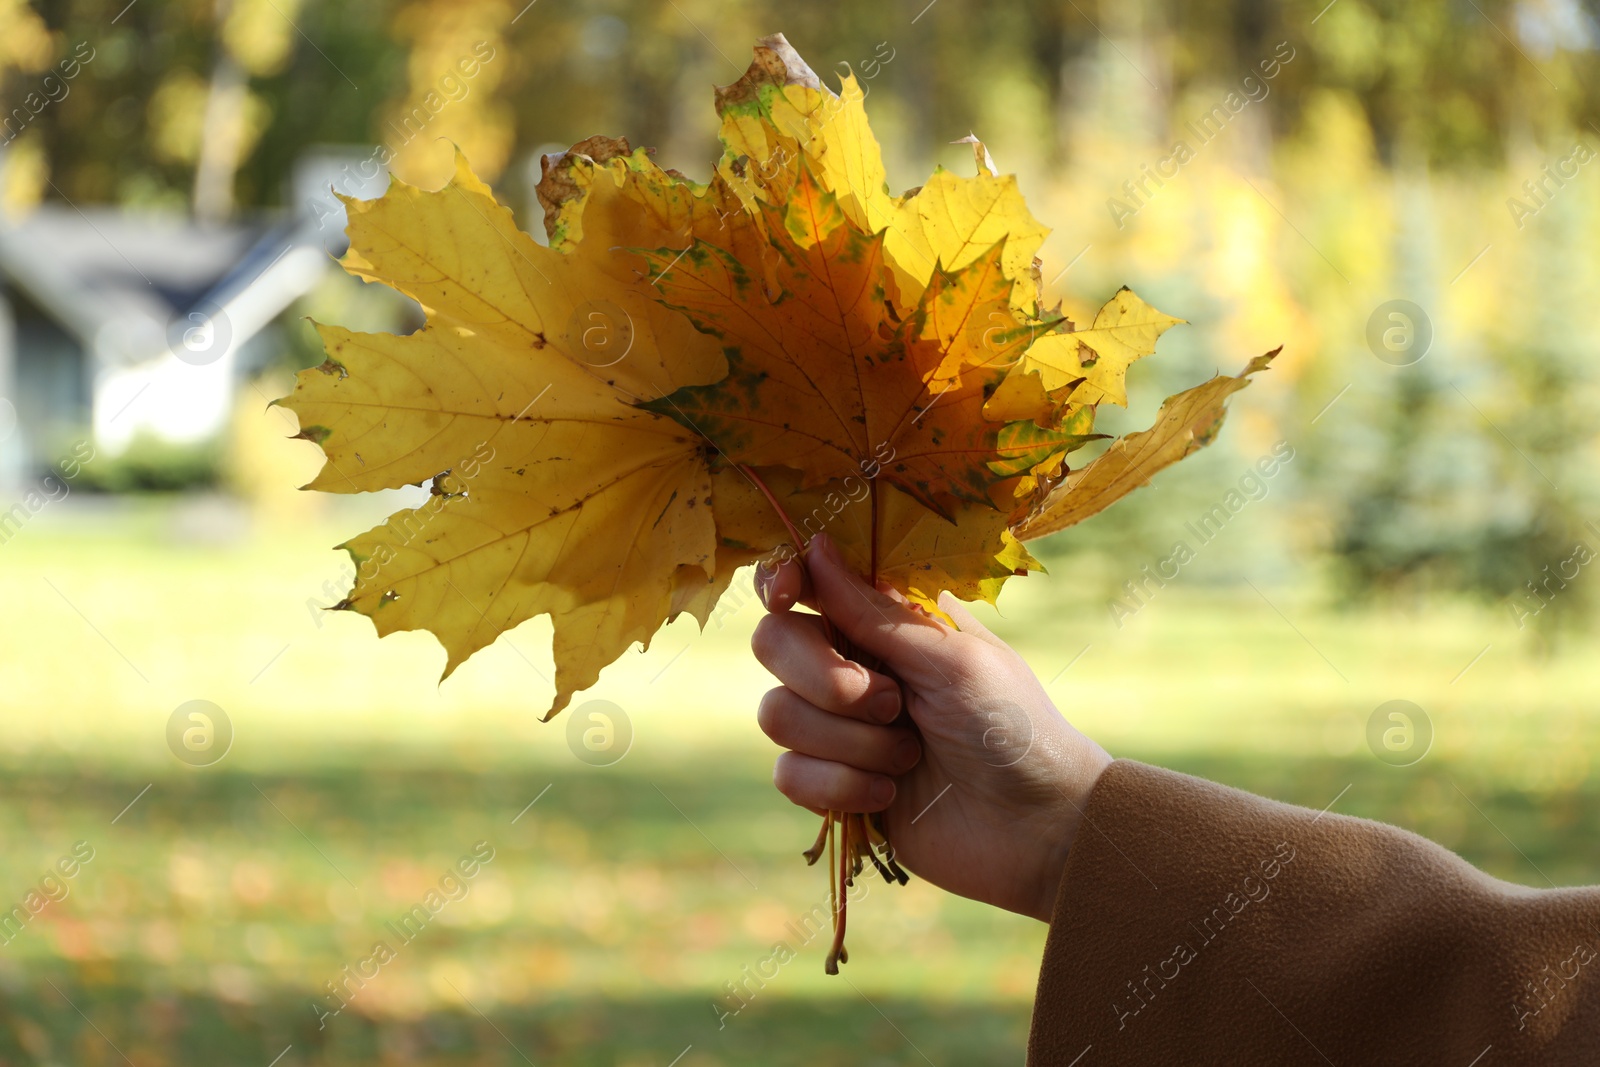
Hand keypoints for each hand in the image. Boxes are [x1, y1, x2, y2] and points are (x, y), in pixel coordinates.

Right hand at [750, 533, 1112, 922]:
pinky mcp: (832, 785)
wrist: (1036, 830)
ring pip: (776, 714)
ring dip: (848, 741)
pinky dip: (839, 786)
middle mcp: (853, 664)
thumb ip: (876, 614)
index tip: (789, 596)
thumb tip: (817, 546)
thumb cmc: (1013, 727)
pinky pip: (788, 775)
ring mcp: (838, 727)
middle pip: (773, 642)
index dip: (783, 581)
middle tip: (891, 702)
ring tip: (910, 755)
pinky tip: (889, 796)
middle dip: (823, 677)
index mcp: (886, 621)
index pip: (806, 581)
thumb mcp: (952, 659)